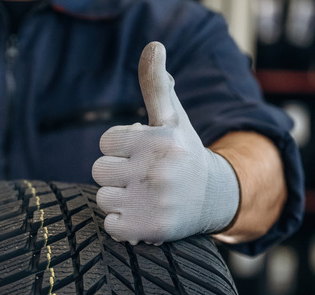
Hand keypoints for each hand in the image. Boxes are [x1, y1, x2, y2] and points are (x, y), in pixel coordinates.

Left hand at [92, 41, 239, 244]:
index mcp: (158, 139)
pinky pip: (110, 225)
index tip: (142, 153)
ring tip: (144, 196)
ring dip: (118, 199)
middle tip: (142, 176)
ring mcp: (153, 201)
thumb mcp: (172, 118)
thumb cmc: (184, 153)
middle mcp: (157, 169)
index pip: (106, 142)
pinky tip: (143, 214)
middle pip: (99, 170)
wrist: (216, 198)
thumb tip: (153, 46)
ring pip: (102, 197)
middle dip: (116, 173)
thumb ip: (156, 85)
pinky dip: (122, 224)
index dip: (120, 148)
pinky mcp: (149, 229)